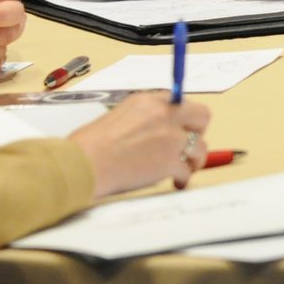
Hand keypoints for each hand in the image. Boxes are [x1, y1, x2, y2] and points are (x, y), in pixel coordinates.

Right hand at [70, 92, 212, 195]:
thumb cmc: (87, 147)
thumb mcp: (115, 118)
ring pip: (200, 146)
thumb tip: (154, 131)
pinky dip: (183, 178)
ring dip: (194, 158)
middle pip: (202, 116)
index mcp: (147, 101)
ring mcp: (170, 138)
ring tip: (185, 167)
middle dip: (198, 131)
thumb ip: (142, 119)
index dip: (181, 117)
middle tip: (189, 144)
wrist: (81, 165)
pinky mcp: (170, 161)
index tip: (181, 127)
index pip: (178, 101)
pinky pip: (187, 170)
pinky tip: (177, 182)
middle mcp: (164, 115)